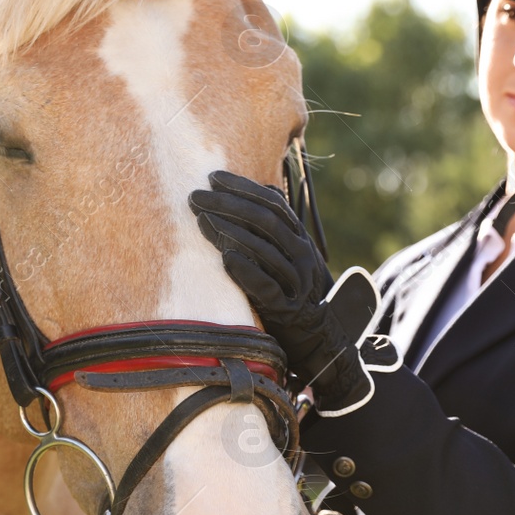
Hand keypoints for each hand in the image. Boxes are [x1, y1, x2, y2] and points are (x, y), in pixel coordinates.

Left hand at [188, 170, 390, 414]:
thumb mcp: (293, 253)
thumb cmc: (295, 289)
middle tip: (195, 197)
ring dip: (229, 231)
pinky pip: (265, 285)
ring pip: (263, 248)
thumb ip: (279, 225)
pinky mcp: (285, 309)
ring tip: (200, 220)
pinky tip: (225, 257)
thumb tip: (265, 187)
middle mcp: (302, 255)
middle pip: (264, 220)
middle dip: (227, 204)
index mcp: (300, 237)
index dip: (242, 187)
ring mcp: (295, 281)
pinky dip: (245, 270)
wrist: (318, 337)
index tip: (213, 176)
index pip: (272, 202)